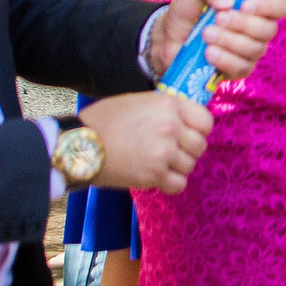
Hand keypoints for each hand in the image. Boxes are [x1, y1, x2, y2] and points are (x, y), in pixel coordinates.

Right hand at [80, 89, 213, 192]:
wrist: (79, 143)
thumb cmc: (104, 119)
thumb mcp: (140, 101)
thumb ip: (166, 109)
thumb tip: (185, 120)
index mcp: (170, 105)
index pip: (206, 121)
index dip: (199, 130)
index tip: (188, 134)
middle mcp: (171, 127)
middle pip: (200, 145)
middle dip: (187, 150)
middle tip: (171, 151)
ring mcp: (164, 152)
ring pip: (190, 165)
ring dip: (177, 167)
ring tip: (159, 163)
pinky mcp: (154, 175)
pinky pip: (179, 184)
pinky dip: (171, 183)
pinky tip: (158, 178)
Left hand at [144, 0, 285, 81]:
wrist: (168, 39)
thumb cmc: (188, 11)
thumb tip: (228, 1)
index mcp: (256, 6)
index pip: (281, 6)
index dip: (269, 6)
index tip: (245, 4)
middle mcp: (258, 29)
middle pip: (269, 30)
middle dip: (242, 24)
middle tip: (218, 18)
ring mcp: (250, 51)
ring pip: (254, 49)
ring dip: (229, 40)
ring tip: (206, 34)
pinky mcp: (238, 70)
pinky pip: (241, 67)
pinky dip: (224, 59)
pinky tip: (208, 52)